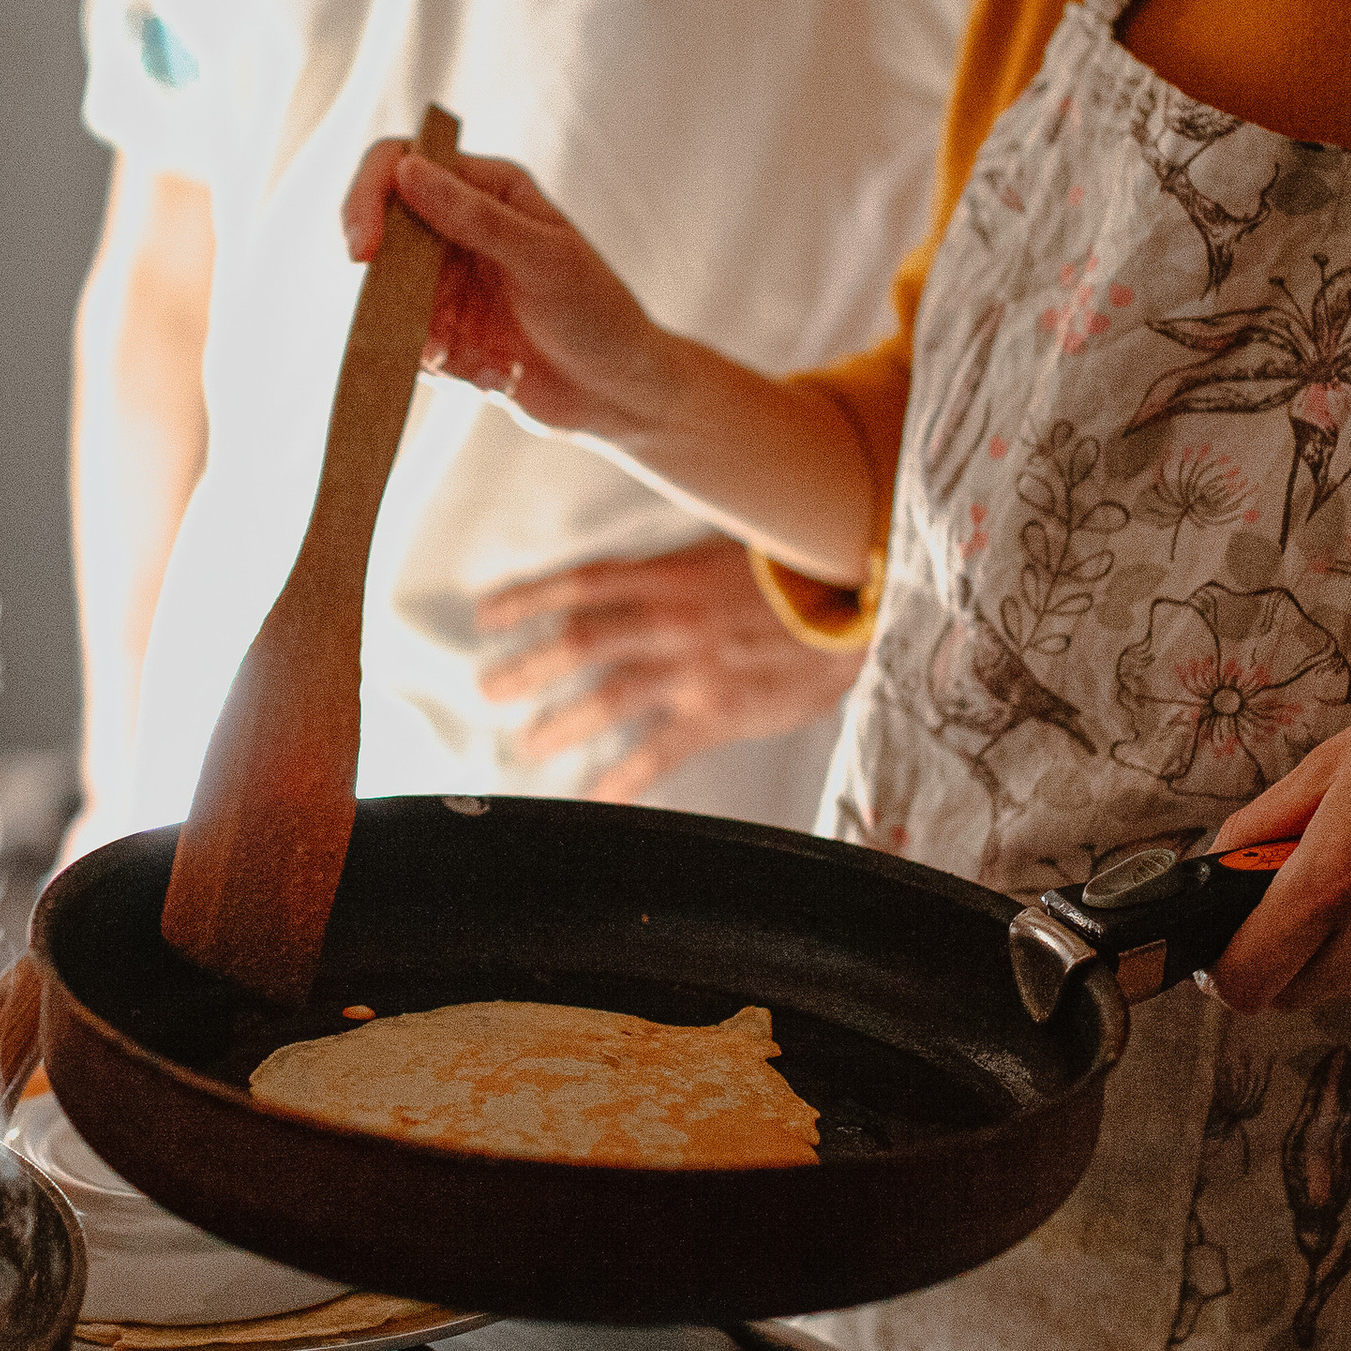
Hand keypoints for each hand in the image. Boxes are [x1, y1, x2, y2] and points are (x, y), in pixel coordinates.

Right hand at [342, 140, 673, 440]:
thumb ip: (474, 217)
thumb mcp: (543, 260)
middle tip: (432, 335)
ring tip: (485, 364)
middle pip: (383, 235)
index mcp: (487, 190)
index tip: (364, 251)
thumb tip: (407, 170)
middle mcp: (460, 229)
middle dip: (392, 289)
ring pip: (391, 300)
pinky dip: (445, 368)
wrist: (618, 392)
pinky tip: (498, 376)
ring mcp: (449, 282)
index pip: (402, 163)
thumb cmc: (597, 314)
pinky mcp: (444, 331)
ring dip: (428, 338)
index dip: (368, 197)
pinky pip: (410, 345)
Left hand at [474, 540, 862, 799]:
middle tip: (489, 690)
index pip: (582, 583)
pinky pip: (661, 750)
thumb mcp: (729, 554)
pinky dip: (626, 775)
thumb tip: (631, 587)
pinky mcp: (722, 712)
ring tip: (528, 743)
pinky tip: (600, 796)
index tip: (486, 615)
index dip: (528, 598)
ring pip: (609, 696)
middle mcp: (673, 619)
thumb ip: (676, 574)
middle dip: (529, 667)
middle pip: (581, 641)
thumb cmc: (800, 575)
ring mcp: (695, 668)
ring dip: (562, 722)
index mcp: (671, 575)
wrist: (864, 603)